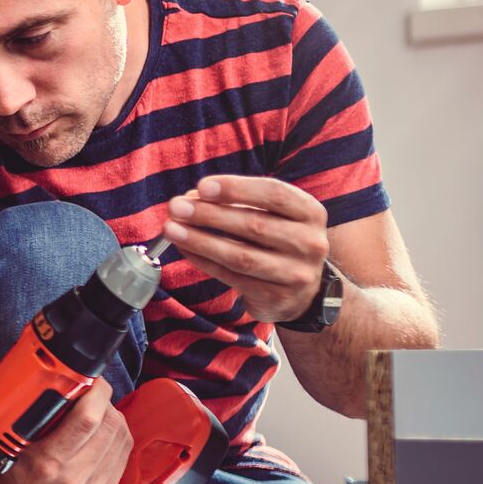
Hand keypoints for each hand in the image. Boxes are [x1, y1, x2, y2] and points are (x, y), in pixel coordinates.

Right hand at [0, 378, 132, 483]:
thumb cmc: (9, 477)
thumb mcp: (14, 444)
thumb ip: (40, 417)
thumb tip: (66, 388)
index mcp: (48, 462)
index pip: (88, 418)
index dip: (96, 392)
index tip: (91, 381)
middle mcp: (74, 477)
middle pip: (110, 425)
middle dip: (104, 401)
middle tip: (92, 393)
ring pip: (122, 437)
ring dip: (113, 417)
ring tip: (96, 411)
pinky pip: (123, 454)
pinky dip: (117, 435)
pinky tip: (104, 431)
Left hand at [163, 176, 329, 322]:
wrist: (302, 292)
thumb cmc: (277, 242)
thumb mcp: (272, 216)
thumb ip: (237, 204)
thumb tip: (193, 197)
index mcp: (311, 213)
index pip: (274, 194)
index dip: (236, 189)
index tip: (202, 186)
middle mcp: (309, 242)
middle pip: (254, 224)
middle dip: (209, 214)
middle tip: (177, 207)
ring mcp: (296, 273)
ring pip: (240, 255)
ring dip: (200, 240)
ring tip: (171, 229)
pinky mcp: (276, 296)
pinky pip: (231, 277)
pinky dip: (203, 261)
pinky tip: (184, 249)